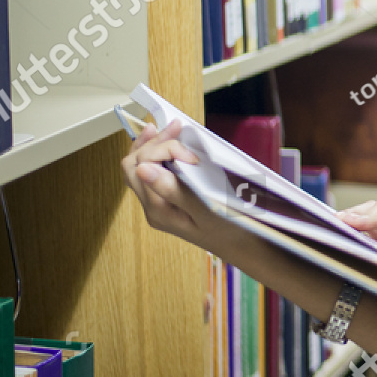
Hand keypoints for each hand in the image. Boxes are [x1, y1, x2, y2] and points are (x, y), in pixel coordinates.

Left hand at [120, 119, 222, 249]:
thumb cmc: (229, 230)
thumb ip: (173, 190)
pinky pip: (152, 172)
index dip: (162, 149)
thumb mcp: (204, 210)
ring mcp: (158, 203)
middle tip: (177, 128)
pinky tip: (170, 144)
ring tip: (171, 128)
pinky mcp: (167, 200)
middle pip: (134, 164)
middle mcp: (151, 206)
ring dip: (153, 144)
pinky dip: (159, 154)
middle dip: (153, 141)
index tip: (191, 153)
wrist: (242, 248)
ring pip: (140, 166)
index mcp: (157, 209)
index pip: (142, 166)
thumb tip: (143, 168)